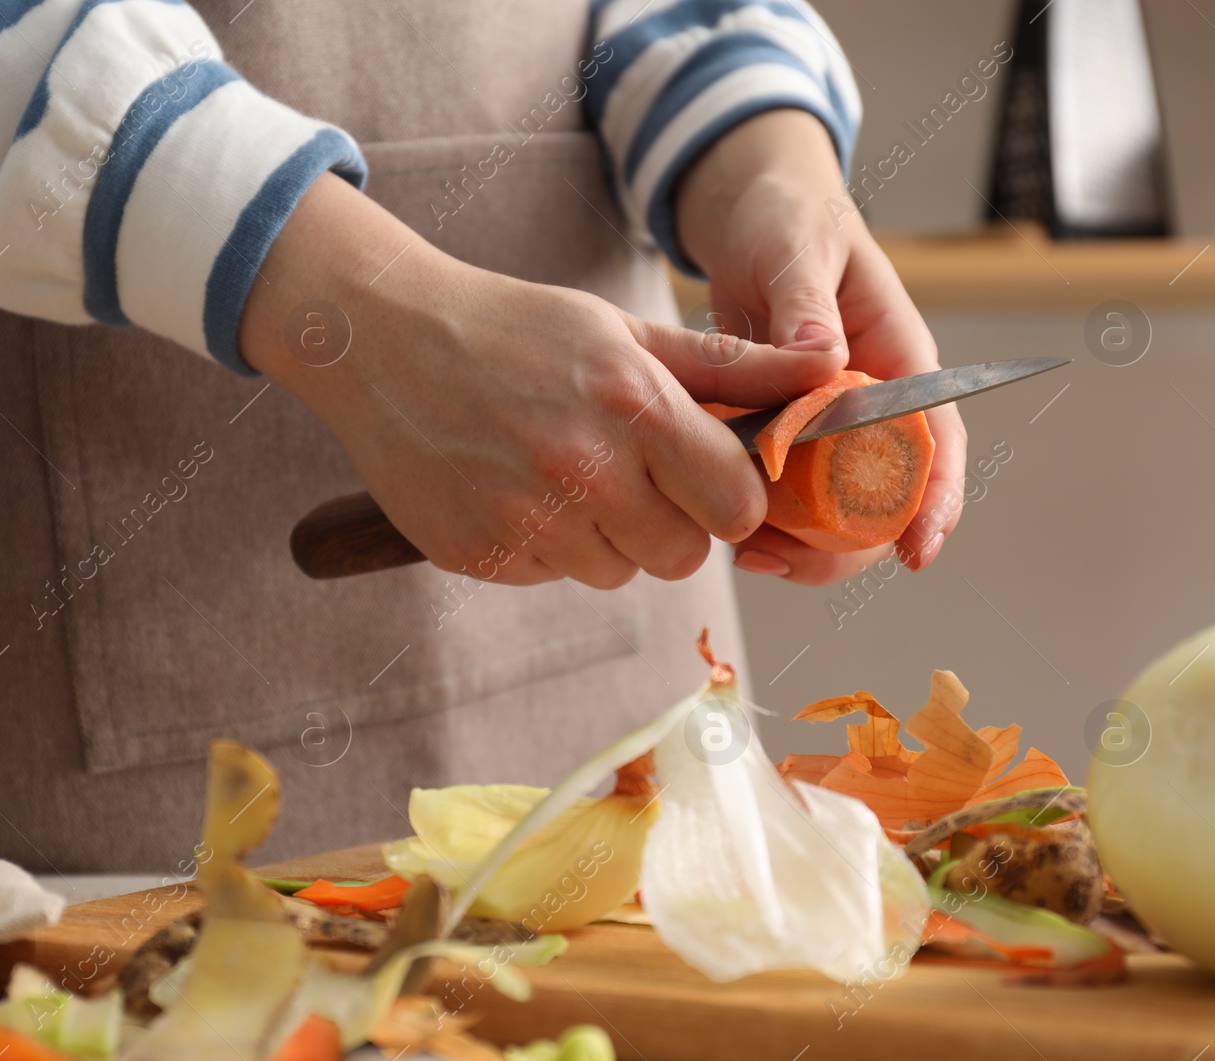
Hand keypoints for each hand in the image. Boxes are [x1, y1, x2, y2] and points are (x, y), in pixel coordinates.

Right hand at [239, 174, 847, 587]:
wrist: (383, 343)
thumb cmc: (518, 330)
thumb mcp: (628, 330)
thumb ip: (734, 367)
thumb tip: (832, 372)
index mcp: (633, 405)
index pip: (737, 504)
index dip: (731, 495)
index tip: (706, 475)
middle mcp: (583, 469)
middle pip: (686, 555)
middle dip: (674, 524)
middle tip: (633, 474)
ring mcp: (525, 521)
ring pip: (619, 573)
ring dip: (609, 537)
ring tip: (564, 473)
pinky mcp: (480, 557)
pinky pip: (555, 577)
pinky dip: (548, 546)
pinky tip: (516, 489)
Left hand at [674, 109, 967, 585]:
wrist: (745, 213)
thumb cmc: (785, 215)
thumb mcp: (794, 246)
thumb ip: (805, 302)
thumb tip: (824, 360)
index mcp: (898, 357)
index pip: (937, 441)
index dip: (935, 501)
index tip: (917, 551)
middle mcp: (871, 403)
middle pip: (885, 500)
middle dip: (843, 546)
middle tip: (778, 558)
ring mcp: (827, 424)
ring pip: (832, 511)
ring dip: (795, 542)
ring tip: (741, 550)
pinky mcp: (784, 432)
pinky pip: (783, 492)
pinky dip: (758, 515)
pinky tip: (718, 522)